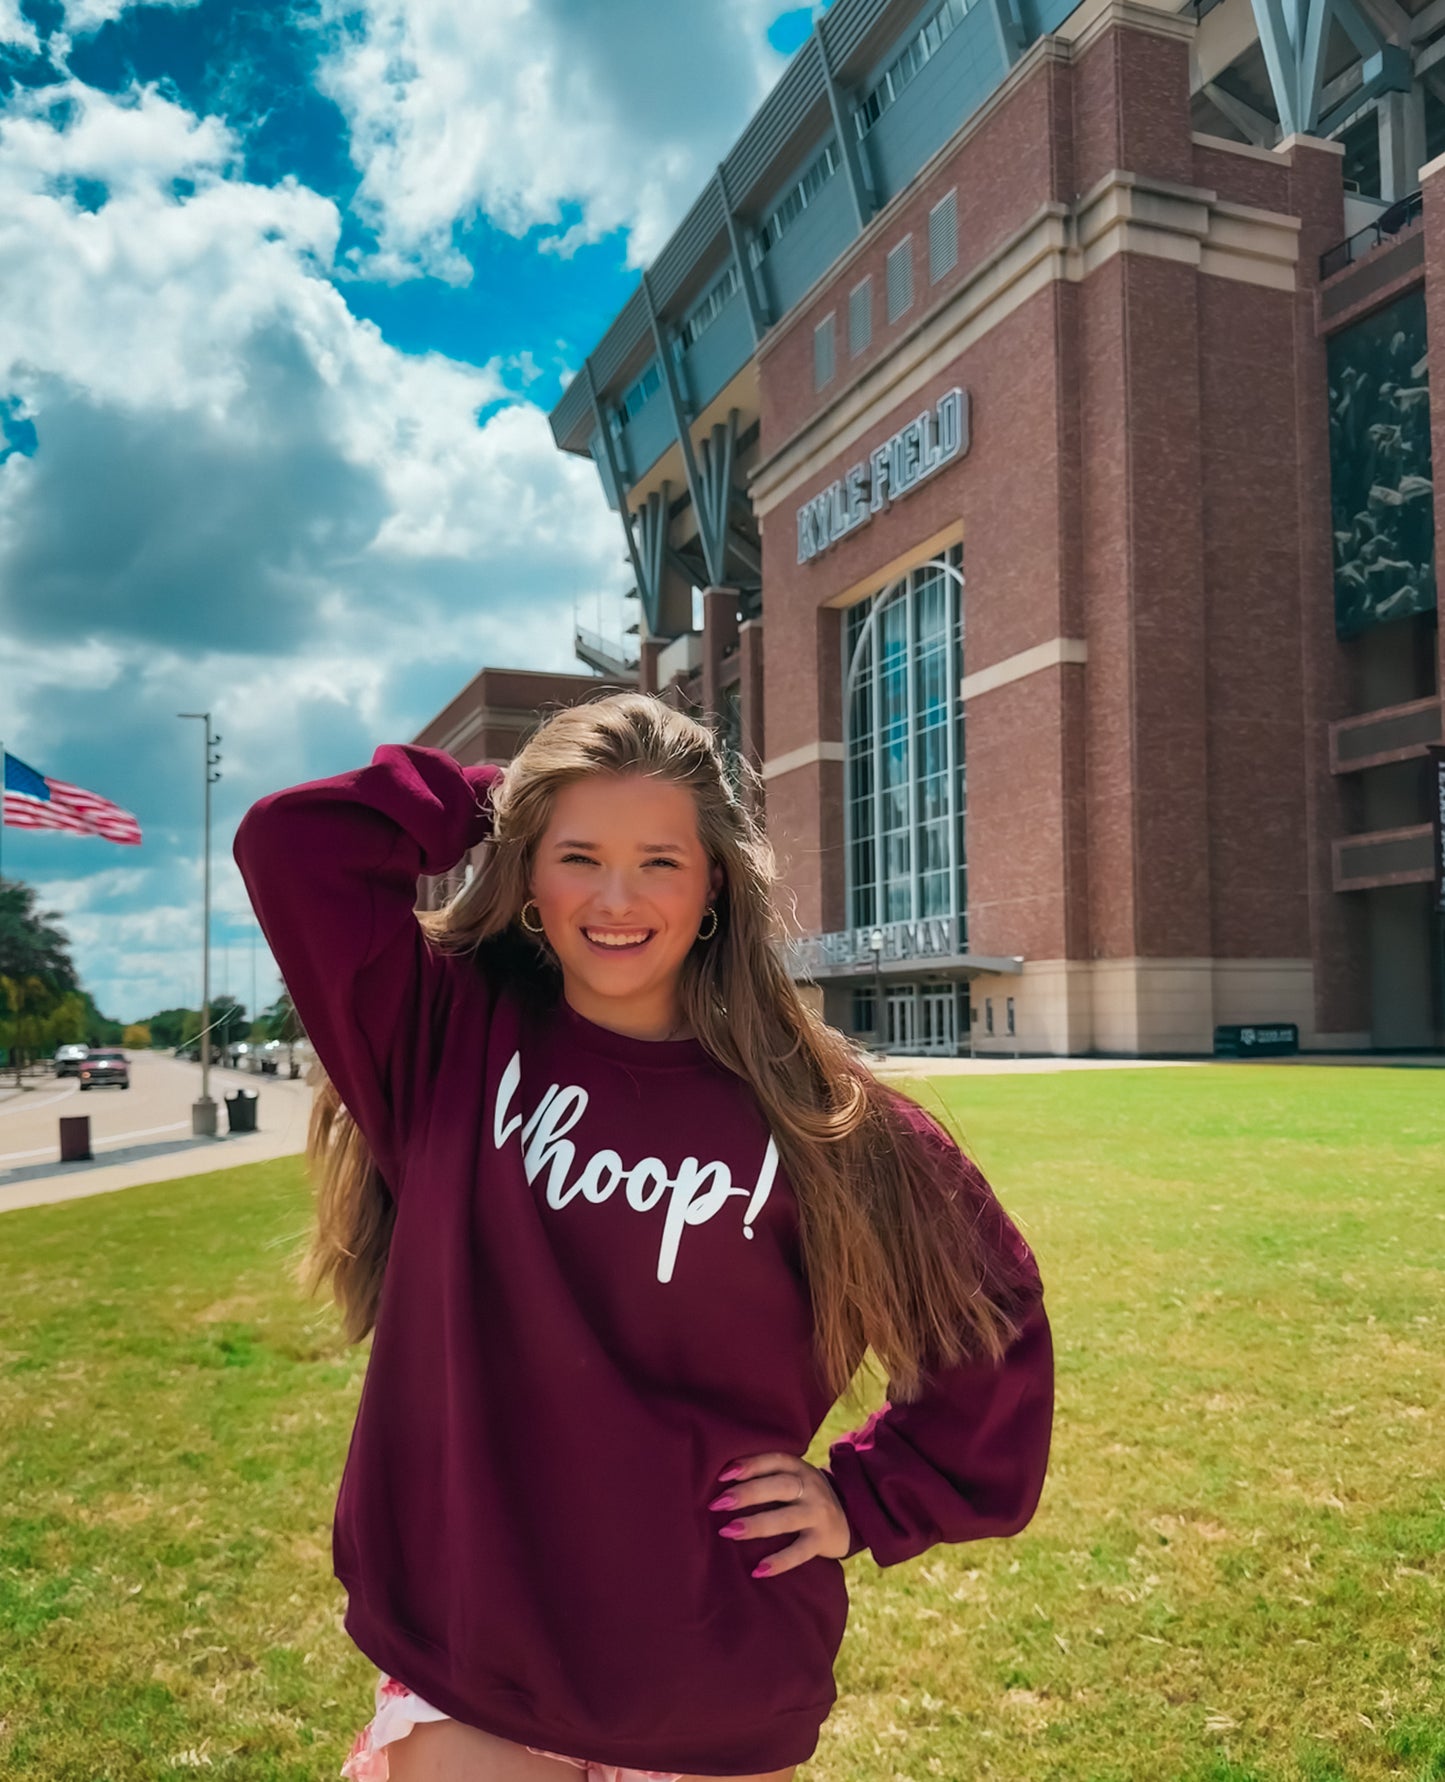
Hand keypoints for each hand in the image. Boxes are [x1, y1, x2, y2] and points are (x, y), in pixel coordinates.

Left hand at [708, 1451, 852, 1576]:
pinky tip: (757, 1570)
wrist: (848, 1520)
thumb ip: (768, 1476)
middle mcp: (811, 1488)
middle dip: (747, 1494)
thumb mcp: (794, 1478)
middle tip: (718, 1503)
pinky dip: (779, 1562)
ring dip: (756, 1524)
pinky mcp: (822, 1540)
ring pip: (786, 1518)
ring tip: (728, 1530)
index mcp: (801, 1468)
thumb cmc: (804, 1496)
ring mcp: (818, 1514)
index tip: (723, 1475)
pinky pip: (799, 1552)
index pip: (775, 1461)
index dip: (750, 1465)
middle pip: (779, 1487)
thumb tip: (722, 1481)